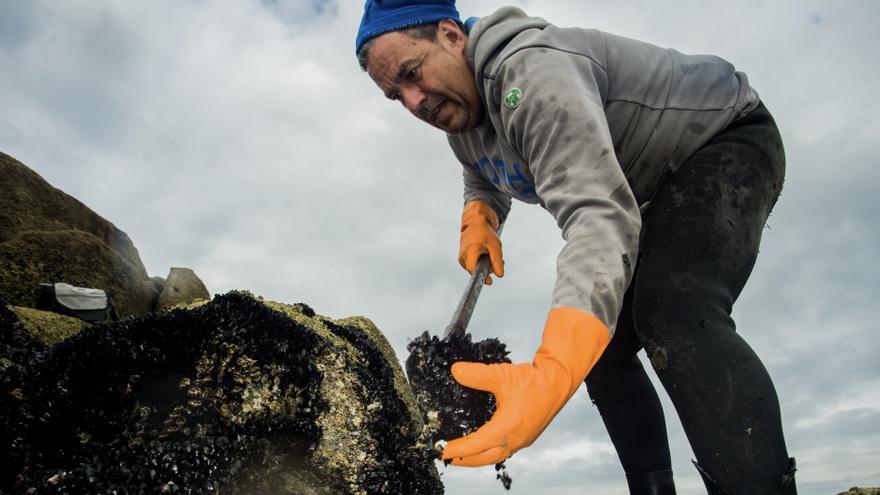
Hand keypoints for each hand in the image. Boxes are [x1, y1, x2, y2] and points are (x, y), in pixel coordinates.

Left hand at [441, 307, 610, 465]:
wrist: (558, 381)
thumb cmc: (533, 380)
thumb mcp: (501, 374)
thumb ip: (477, 374)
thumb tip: (455, 370)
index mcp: (506, 428)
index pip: (474, 445)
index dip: (454, 448)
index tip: (439, 450)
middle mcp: (514, 439)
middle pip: (482, 458)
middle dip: (462, 459)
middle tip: (444, 456)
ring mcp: (522, 440)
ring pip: (493, 456)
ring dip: (475, 458)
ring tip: (460, 455)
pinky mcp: (526, 437)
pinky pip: (503, 451)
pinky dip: (488, 451)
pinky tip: (482, 445)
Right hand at [459, 200, 503, 284]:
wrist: (475, 223)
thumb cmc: (485, 233)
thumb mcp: (495, 246)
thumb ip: (497, 261)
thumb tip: (500, 275)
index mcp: (470, 251)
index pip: (473, 269)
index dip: (481, 277)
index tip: (490, 282)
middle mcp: (463, 256)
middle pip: (476, 270)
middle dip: (489, 268)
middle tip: (500, 261)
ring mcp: (461, 257)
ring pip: (475, 268)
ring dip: (485, 265)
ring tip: (492, 255)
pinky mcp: (463, 258)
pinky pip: (473, 265)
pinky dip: (480, 262)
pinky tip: (486, 255)